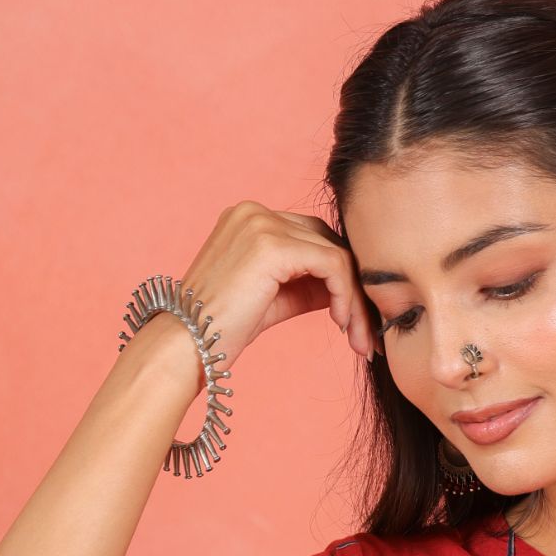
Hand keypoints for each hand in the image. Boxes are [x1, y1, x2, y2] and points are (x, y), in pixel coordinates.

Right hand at [176, 200, 376, 365]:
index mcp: (251, 219)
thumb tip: (350, 287)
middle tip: (368, 336)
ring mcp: (262, 224)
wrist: (188, 344)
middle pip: (328, 243)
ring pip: (336, 255)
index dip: (341, 278)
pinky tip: (343, 323)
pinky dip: (345, 296)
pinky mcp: (272, 246)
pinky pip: (332, 264)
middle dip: (355, 290)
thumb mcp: (276, 298)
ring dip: (355, 301)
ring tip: (361, 341)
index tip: (355, 321)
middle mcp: (255, 211)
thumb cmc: (224, 328)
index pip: (314, 238)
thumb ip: (309, 283)